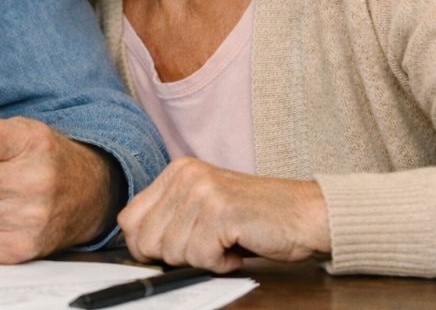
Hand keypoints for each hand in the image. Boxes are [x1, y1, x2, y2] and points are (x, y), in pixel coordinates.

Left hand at [118, 157, 330, 271]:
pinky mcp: (221, 212)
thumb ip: (169, 218)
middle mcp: (185, 176)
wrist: (306, 214)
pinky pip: (201, 257)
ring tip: (225, 243)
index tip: (172, 250)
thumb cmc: (256, 217)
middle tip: (206, 247)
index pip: (129, 219)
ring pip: (173, 252)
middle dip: (175, 256)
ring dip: (202, 259)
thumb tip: (136, 246)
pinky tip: (236, 248)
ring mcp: (202, 192)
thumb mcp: (202, 208)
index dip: (144, 246)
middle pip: (146, 240)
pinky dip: (220, 263)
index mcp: (176, 171)